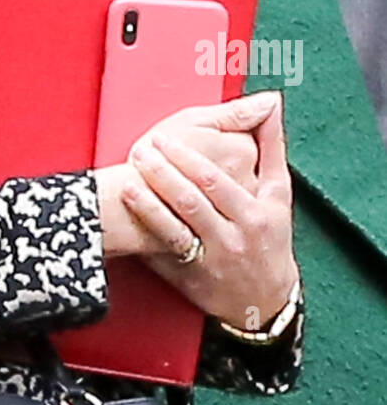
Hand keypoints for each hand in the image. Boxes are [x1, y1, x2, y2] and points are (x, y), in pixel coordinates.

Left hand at [121, 92, 297, 328]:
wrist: (265, 301)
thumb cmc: (270, 237)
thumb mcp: (277, 196)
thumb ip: (271, 147)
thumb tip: (271, 103)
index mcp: (253, 214)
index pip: (214, 181)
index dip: (186, 157)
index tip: (163, 137)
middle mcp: (232, 238)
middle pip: (191, 201)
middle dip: (161, 172)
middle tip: (139, 149)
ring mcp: (209, 261)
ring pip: (173, 228)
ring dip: (147, 201)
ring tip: (126, 177)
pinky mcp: (189, 277)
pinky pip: (163, 252)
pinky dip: (145, 233)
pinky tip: (129, 214)